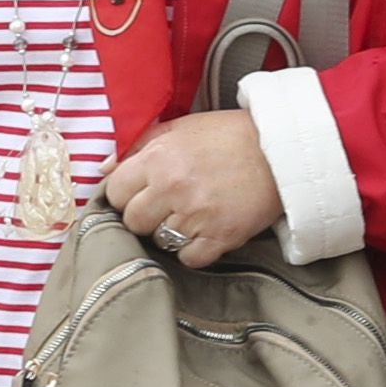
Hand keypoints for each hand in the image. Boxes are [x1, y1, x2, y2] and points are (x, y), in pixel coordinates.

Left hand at [101, 112, 285, 269]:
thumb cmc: (228, 136)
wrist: (281, 151)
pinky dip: (193, 249)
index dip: (125, 194)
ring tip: (188, 214)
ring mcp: (197, 216)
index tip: (139, 192)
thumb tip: (104, 168)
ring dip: (170, 231)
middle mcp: (173, 189)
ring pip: (159, 241)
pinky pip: (188, 258)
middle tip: (164, 205)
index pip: (115, 192)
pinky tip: (204, 231)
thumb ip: (138, 146)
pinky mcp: (221, 237)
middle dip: (145, 215)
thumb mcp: (179, 128)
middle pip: (133, 221)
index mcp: (158, 159)